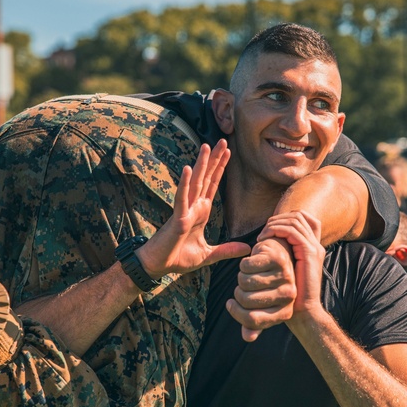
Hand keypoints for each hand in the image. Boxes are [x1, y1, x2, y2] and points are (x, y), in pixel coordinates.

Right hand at [138, 140, 250, 277]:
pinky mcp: (177, 218)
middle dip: (215, 160)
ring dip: (201, 164)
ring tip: (207, 146)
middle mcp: (193, 207)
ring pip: (194, 183)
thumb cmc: (177, 258)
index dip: (220, 169)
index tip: (229, 152)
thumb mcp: (208, 255)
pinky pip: (180, 198)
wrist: (158, 266)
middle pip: (206, 178)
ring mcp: (184, 210)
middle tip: (224, 140)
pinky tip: (187, 169)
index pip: (213, 185)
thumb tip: (247, 249)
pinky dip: (184, 183)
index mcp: (200, 212)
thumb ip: (227, 250)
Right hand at [227, 238, 295, 341]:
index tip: (231, 303)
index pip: (252, 320)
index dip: (236, 312)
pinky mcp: (278, 259)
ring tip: (250, 273)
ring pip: (245, 282)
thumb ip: (253, 322)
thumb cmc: (267, 284)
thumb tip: (247, 337)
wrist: (279, 256)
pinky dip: (243, 264)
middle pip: (246, 300)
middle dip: (238, 291)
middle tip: (244, 285)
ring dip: (241, 276)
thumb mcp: (262, 305)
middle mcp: (288, 296)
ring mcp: (285, 277)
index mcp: (285, 312)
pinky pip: (246, 266)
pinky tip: (252, 262)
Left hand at [258, 212, 325, 320]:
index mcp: (313, 247)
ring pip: (295, 220)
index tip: (269, 229)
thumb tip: (267, 248)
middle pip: (299, 215)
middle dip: (277, 219)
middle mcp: (316, 244)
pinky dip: (276, 231)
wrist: (305, 310)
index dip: (285, 218)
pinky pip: (292, 231)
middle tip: (263, 231)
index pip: (304, 218)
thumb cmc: (292, 294)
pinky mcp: (310, 253)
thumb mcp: (287, 271)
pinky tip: (264, 241)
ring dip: (274, 224)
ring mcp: (315, 247)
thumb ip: (283, 258)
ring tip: (262, 237)